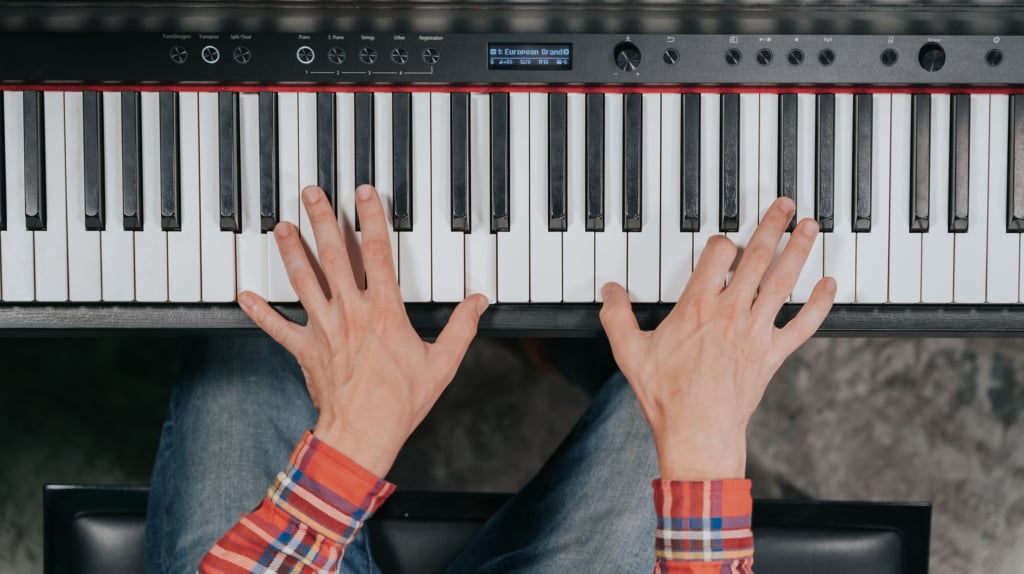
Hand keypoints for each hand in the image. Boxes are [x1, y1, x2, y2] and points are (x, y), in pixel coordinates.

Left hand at [239, 185, 487, 476]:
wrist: (364, 434)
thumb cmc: (401, 402)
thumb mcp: (442, 363)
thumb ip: (461, 328)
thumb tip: (479, 303)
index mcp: (384, 311)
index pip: (376, 252)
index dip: (370, 218)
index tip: (363, 193)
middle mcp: (351, 312)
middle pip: (332, 256)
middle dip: (321, 220)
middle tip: (311, 194)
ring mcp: (324, 329)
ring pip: (303, 281)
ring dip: (290, 251)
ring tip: (280, 226)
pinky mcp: (306, 349)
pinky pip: (278, 327)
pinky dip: (261, 312)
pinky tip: (245, 295)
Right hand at [599, 198, 834, 480]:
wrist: (697, 433)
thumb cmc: (666, 396)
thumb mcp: (630, 352)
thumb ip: (617, 316)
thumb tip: (610, 291)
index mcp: (697, 307)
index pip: (717, 256)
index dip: (722, 242)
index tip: (724, 241)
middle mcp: (730, 313)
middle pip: (758, 258)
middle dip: (772, 227)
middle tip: (784, 205)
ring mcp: (755, 333)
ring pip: (783, 282)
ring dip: (799, 251)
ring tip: (809, 227)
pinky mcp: (771, 354)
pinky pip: (802, 325)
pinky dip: (819, 305)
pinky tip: (830, 286)